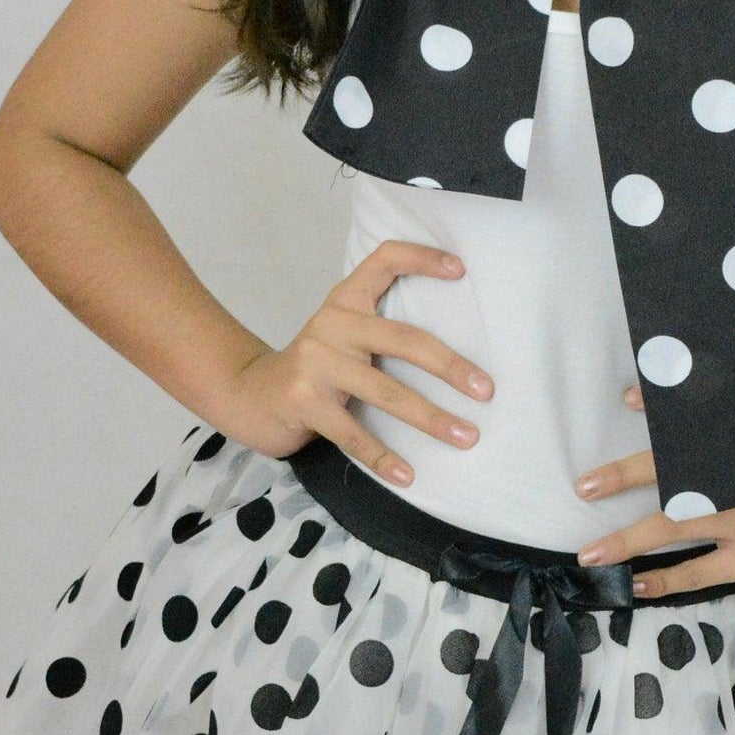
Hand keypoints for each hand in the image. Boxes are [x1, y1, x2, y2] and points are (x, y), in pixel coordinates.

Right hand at [225, 240, 491, 488]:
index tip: (461, 269)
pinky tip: (408, 475)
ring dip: (432, 419)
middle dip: (450, 366)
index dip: (422, 258)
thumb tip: (456, 354)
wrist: (248, 395)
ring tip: (467, 438)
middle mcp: (332, 323)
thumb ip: (379, 328)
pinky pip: (354, 433)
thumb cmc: (313, 368)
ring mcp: (315, 363)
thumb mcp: (341, 334)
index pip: (384, 261)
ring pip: (386, 392)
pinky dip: (384, 458)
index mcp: (345, 301)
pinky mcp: (304, 402)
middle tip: (486, 390)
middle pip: (403, 339)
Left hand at [572, 382, 734, 602]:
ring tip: (592, 553)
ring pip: (673, 526)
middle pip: (671, 472)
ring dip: (628, 540)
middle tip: (584, 485)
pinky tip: (636, 584)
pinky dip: (665, 578)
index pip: (696, 424)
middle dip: (624, 476)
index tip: (627, 398)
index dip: (659, 409)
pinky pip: (698, 570)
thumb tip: (696, 445)